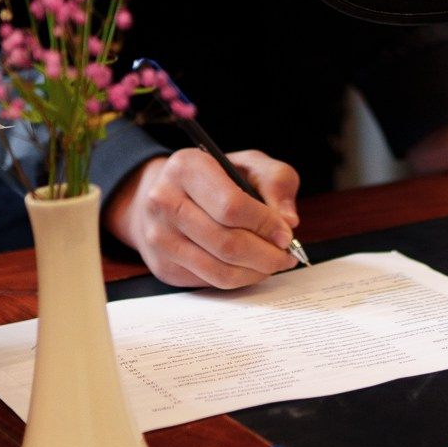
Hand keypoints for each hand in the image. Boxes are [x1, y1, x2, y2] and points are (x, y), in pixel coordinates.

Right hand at [104, 146, 301, 288]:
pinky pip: (209, 282)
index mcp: (187, 167)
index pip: (231, 206)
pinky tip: (249, 267)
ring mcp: (159, 237)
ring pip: (219, 270)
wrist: (170, 194)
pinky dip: (239, 279)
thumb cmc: (217, 178)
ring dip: (255, 272)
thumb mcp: (251, 164)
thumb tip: (288, 221)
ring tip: (272, 262)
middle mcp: (164, 201)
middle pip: (226, 243)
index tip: (286, 234)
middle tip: (285, 255)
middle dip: (266, 255)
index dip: (265, 225)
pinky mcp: (163, 265)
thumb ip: (276, 182)